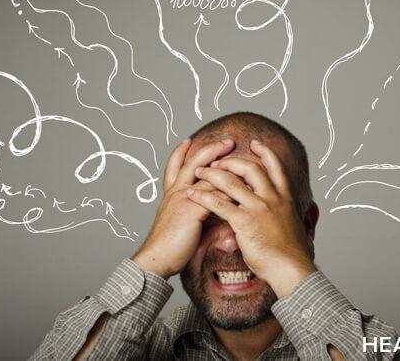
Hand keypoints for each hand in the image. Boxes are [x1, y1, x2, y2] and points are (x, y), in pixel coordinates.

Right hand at [132, 138, 234, 278]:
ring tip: (243, 163)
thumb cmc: (169, 246)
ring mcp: (183, 199)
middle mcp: (176, 192)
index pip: (174, 166)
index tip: (188, 141)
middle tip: (228, 141)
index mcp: (171, 194)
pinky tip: (241, 189)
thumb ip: (195, 212)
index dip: (181, 152)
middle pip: (193, 163)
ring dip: (227, 168)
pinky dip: (228, 191)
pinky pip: (214, 196)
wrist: (157, 258)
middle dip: (212, 150)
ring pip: (207, 176)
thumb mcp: (180, 222)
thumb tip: (213, 210)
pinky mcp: (191, 210)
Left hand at [187, 139, 315, 297]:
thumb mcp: (289, 226)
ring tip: (198, 172)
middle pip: (250, 168)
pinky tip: (192, 195)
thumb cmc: (289, 253)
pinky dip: (202, 197)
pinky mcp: (244, 221)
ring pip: (230, 181)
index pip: (275, 167)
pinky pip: (219, 203)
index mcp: (284, 198)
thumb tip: (278, 213)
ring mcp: (258, 208)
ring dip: (211, 174)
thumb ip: (280, 214)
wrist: (291, 268)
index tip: (255, 143)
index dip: (265, 152)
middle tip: (216, 161)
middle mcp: (272, 198)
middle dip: (230, 161)